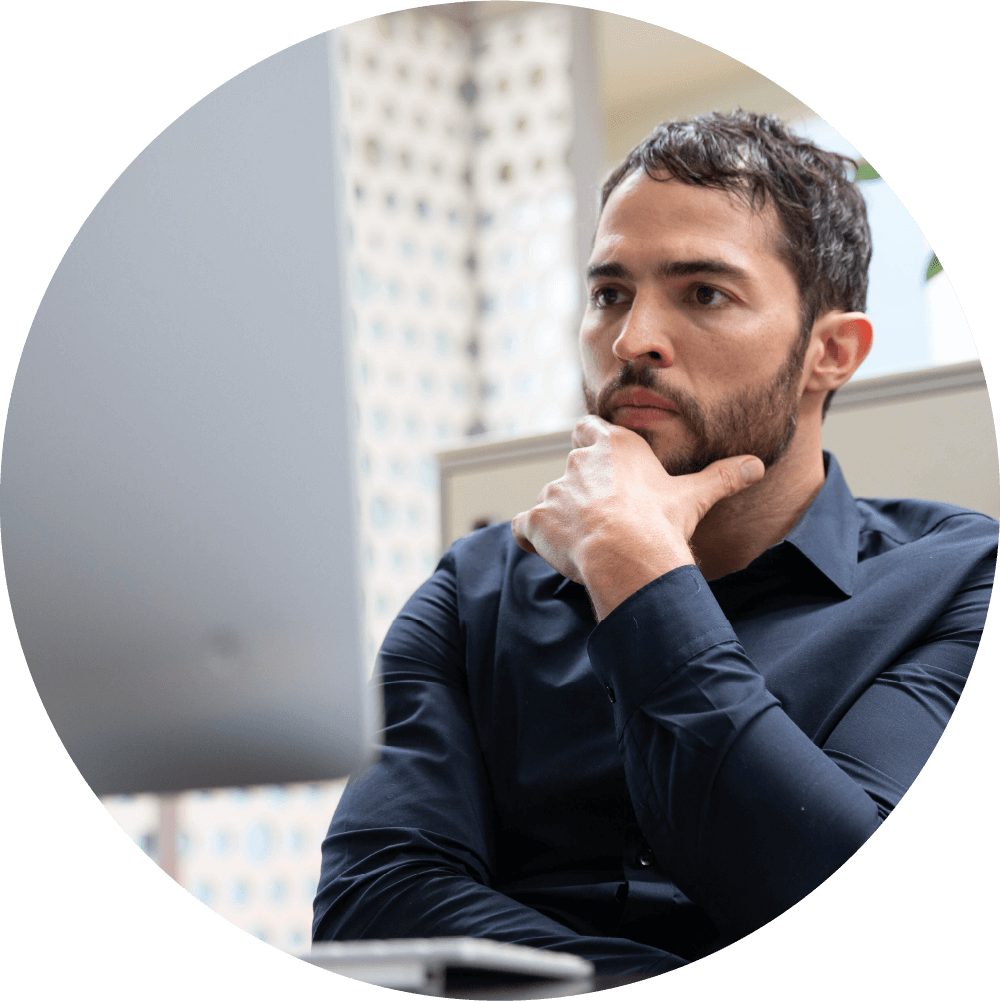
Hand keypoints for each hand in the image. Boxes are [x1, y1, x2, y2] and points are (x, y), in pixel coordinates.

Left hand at [511, 416, 764, 619]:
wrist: (628, 554)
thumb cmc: (660, 522)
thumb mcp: (694, 495)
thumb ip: (722, 477)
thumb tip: (757, 465)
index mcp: (613, 445)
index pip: (588, 429)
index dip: (592, 446)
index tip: (604, 469)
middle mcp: (577, 461)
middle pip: (570, 468)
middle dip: (581, 490)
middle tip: (604, 516)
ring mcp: (553, 490)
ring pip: (550, 500)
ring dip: (561, 517)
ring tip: (588, 541)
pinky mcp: (535, 519)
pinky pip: (525, 527)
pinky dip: (534, 538)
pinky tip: (556, 551)